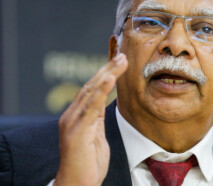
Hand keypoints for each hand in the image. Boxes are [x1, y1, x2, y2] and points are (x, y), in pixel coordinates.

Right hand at [54, 53, 127, 185]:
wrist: (77, 185)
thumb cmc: (87, 162)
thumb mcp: (96, 135)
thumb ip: (97, 118)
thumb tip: (104, 103)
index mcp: (79, 116)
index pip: (93, 89)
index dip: (106, 73)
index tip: (120, 62)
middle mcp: (73, 115)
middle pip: (92, 85)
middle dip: (108, 69)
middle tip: (123, 56)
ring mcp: (73, 122)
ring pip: (91, 92)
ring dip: (107, 74)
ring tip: (120, 61)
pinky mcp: (77, 131)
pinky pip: (90, 108)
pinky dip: (100, 91)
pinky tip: (109, 79)